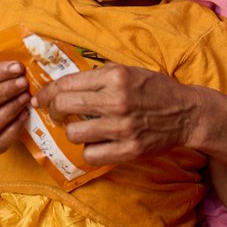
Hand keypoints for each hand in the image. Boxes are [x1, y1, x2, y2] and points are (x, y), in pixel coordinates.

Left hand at [35, 64, 202, 163]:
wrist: (187, 113)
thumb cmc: (154, 89)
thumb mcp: (128, 71)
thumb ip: (99, 76)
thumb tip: (64, 84)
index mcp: (115, 76)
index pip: (67, 83)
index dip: (47, 92)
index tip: (39, 98)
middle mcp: (116, 100)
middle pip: (65, 106)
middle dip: (54, 110)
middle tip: (55, 113)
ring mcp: (123, 127)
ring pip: (74, 133)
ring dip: (72, 132)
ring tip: (80, 129)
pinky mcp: (129, 149)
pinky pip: (92, 155)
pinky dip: (89, 150)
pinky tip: (96, 143)